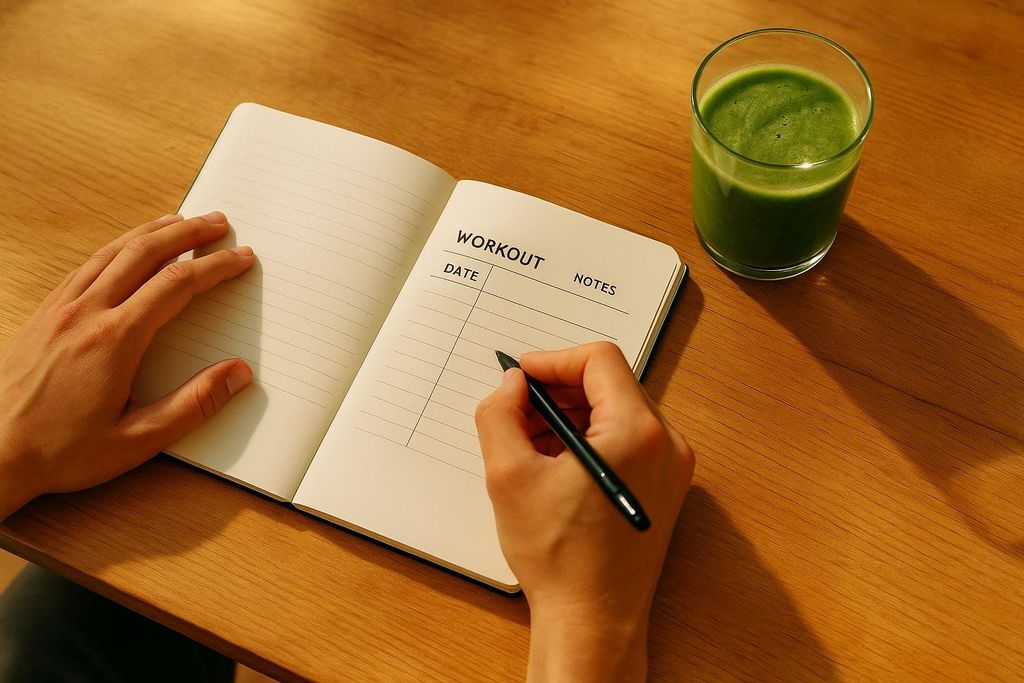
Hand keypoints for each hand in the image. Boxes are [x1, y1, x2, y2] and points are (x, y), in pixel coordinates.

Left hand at [0, 212, 254, 519]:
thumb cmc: (61, 452)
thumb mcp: (138, 440)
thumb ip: (193, 405)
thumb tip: (238, 374)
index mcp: (115, 340)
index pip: (176, 285)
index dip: (215, 267)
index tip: (240, 257)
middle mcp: (86, 313)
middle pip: (145, 254)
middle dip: (188, 233)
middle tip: (219, 222)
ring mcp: (60, 309)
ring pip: (113, 252)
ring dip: (152, 232)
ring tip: (181, 222)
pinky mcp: (43, 314)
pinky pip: (86, 266)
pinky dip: (117, 247)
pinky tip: (127, 248)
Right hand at [475, 342, 693, 681]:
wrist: (593, 621)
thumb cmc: (560, 559)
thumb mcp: (509, 476)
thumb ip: (501, 414)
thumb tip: (512, 386)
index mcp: (636, 432)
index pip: (599, 360)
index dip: (553, 361)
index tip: (523, 376)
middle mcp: (666, 444)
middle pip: (610, 385)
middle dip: (559, 391)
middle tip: (519, 410)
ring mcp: (672, 468)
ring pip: (618, 412)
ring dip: (573, 415)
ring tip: (531, 441)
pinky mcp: (666, 488)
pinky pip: (628, 441)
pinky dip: (592, 439)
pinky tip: (556, 465)